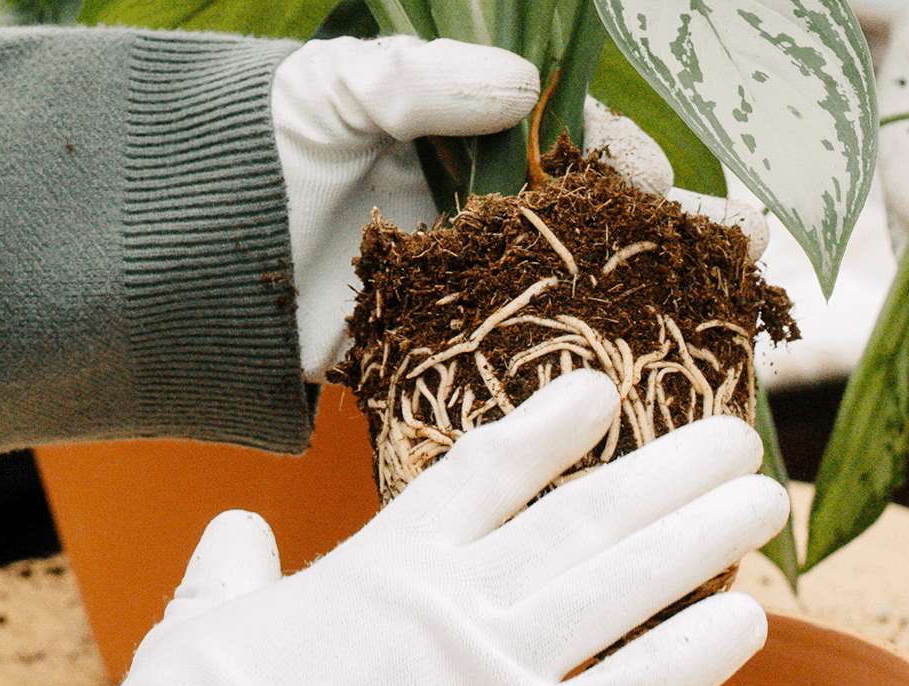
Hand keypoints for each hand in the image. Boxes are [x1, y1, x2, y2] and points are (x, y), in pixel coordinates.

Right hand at [107, 370, 787, 685]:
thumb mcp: (199, 626)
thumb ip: (229, 572)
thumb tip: (231, 531)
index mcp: (385, 563)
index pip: (486, 471)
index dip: (551, 425)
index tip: (602, 390)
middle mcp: (459, 600)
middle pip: (586, 515)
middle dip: (667, 470)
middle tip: (734, 435)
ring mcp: (499, 671)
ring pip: (624, 583)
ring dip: (701, 535)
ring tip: (763, 497)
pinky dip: (693, 656)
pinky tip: (748, 621)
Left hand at [272, 37, 768, 380]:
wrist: (171, 262)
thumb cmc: (247, 154)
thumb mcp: (333, 89)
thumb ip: (418, 80)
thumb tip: (522, 86)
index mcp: (463, 148)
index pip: (571, 149)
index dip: (628, 162)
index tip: (662, 178)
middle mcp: (478, 222)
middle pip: (595, 227)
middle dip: (670, 233)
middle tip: (737, 241)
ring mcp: (466, 293)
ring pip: (578, 296)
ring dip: (652, 305)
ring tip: (724, 308)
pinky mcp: (441, 356)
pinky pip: (521, 362)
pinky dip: (581, 373)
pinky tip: (643, 384)